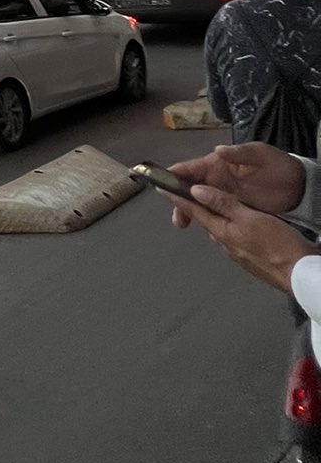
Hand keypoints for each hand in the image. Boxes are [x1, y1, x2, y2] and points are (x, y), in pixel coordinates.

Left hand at [166, 177, 313, 295]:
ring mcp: (238, 253)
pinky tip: (234, 225)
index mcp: (222, 231)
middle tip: (182, 194)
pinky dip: (228, 227)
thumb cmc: (277, 244)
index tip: (162, 188)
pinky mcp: (250, 258)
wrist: (299, 274)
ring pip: (220, 230)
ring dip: (211, 217)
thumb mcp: (249, 218)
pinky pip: (233, 239)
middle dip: (193, 207)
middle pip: (205, 220)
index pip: (194, 211)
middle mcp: (225, 243)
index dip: (178, 198)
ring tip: (206, 206)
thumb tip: (196, 191)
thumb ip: (223, 204)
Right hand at [168, 142, 304, 227]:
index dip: (174, 175)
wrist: (298, 185)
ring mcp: (223, 194)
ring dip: (187, 210)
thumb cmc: (276, 165)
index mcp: (218, 164)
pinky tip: (198, 226)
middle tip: (176, 215)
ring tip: (182, 223)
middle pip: (189, 188)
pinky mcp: (232, 207)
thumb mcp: (259, 154)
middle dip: (178, 200)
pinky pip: (211, 212)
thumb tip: (217, 150)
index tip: (160, 184)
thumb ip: (239, 153)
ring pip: (198, 202)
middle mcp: (216, 179)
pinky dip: (202, 218)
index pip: (190, 168)